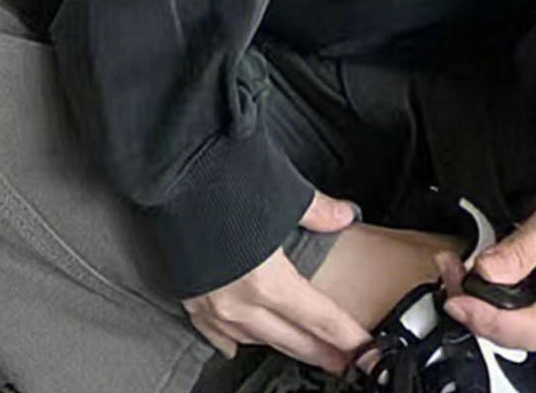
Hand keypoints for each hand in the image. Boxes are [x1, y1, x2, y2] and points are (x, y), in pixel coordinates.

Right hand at [180, 190, 372, 375]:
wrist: (171, 174)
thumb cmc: (224, 178)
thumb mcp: (283, 192)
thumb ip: (317, 211)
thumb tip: (344, 215)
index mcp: (268, 280)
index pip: (319, 318)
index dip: (345, 336)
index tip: (364, 350)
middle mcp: (239, 302)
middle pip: (291, 339)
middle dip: (320, 352)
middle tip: (343, 362)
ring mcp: (211, 303)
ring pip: (255, 339)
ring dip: (281, 345)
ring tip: (301, 349)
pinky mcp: (190, 296)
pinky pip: (216, 332)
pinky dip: (233, 340)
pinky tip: (239, 346)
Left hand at [434, 206, 535, 350]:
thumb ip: (521, 248)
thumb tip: (487, 272)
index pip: (528, 329)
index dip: (487, 318)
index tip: (458, 299)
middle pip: (515, 334)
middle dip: (475, 307)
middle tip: (449, 272)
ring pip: (512, 331)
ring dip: (479, 304)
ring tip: (456, 271)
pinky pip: (517, 321)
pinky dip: (492, 303)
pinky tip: (477, 280)